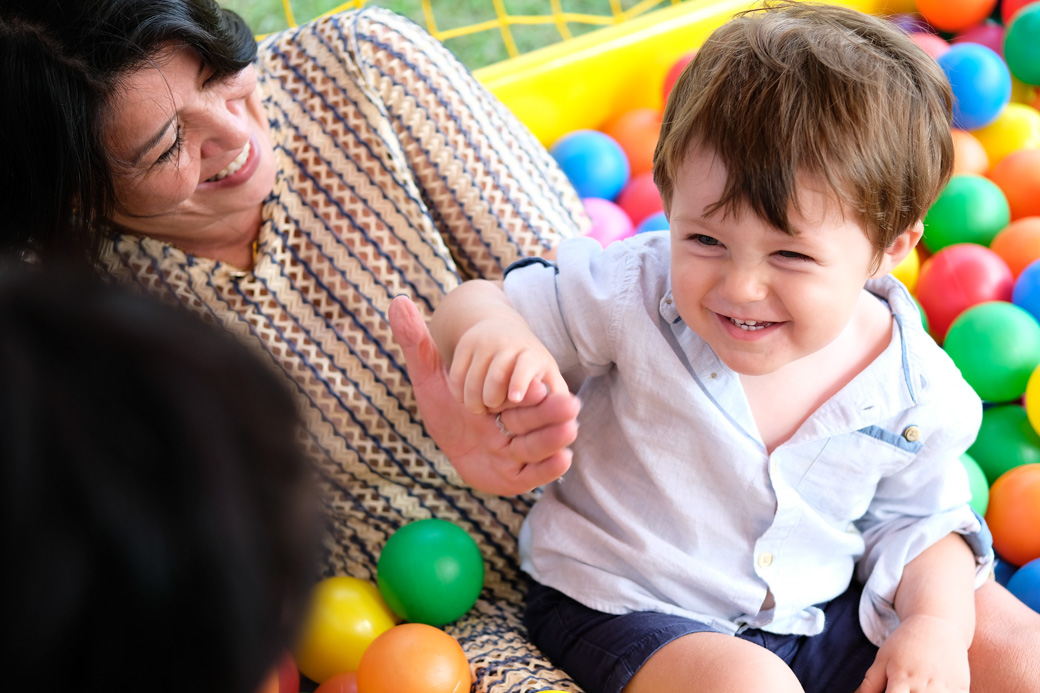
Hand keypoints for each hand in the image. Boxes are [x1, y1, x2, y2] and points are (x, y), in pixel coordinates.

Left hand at [388, 296, 579, 494]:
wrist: (452, 452)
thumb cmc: (445, 412)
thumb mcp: (428, 378)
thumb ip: (417, 343)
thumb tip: (398, 301)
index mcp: (506, 397)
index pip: (518, 391)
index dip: (527, 389)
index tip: (528, 389)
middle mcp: (518, 422)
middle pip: (534, 417)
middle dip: (550, 413)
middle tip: (568, 404)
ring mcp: (519, 450)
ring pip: (538, 444)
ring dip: (554, 437)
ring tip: (569, 430)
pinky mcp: (517, 478)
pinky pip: (535, 474)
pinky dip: (548, 469)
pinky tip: (563, 460)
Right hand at [448, 311, 568, 414]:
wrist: (499, 330)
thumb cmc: (529, 366)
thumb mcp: (547, 377)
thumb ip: (557, 399)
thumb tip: (572, 420)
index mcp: (532, 355)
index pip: (526, 365)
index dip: (520, 381)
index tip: (515, 398)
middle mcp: (509, 345)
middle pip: (496, 377)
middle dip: (493, 400)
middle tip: (493, 410)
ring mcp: (485, 343)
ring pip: (474, 382)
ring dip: (475, 402)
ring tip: (481, 407)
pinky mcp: (465, 344)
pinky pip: (457, 378)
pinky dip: (460, 393)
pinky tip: (467, 397)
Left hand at [855, 615, 969, 692]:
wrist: (938, 625)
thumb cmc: (905, 644)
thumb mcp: (883, 659)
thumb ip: (870, 684)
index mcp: (901, 678)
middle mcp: (923, 685)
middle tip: (901, 691)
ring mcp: (945, 688)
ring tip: (914, 690)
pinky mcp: (962, 689)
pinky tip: (932, 690)